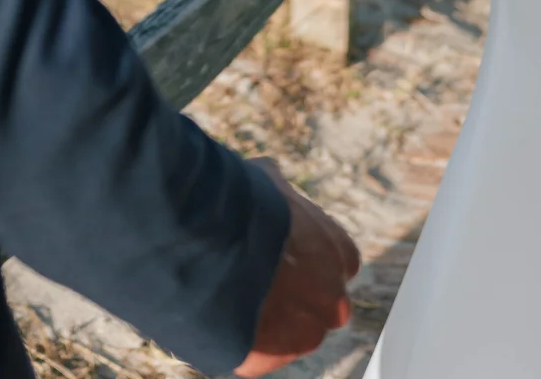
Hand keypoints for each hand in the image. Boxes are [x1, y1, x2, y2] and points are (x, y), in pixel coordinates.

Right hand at [235, 158, 360, 374]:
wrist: (201, 241)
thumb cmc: (232, 204)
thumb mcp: (265, 182)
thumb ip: (283, 198)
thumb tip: (272, 183)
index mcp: (338, 252)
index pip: (339, 264)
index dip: (310, 262)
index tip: (286, 260)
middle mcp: (332, 295)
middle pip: (324, 305)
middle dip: (299, 298)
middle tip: (261, 284)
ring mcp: (305, 330)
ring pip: (296, 333)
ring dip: (275, 322)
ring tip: (236, 298)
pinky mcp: (272, 357)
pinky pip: (265, 354)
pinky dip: (249, 341)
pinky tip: (228, 316)